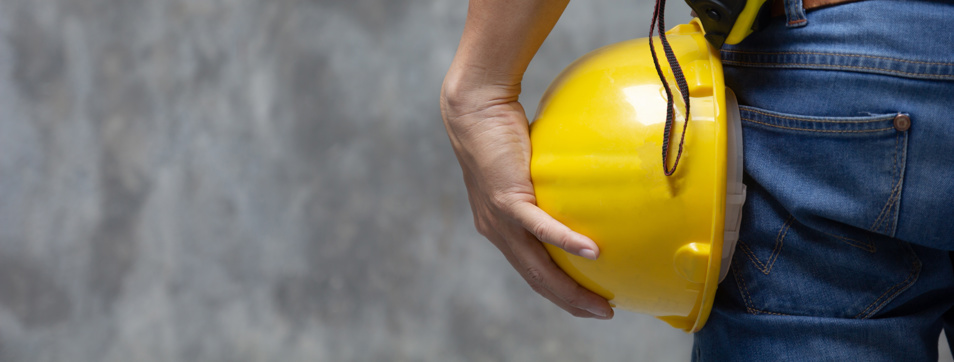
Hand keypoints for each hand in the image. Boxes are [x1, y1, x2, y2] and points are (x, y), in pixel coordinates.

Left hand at [440, 81, 613, 319]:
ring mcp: (500, 219)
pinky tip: (592, 253)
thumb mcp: (529, 166)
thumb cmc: (503, 130)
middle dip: (570, 302)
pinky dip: (566, 243)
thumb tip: (586, 180)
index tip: (587, 303)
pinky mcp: (506, 199)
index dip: (559, 292)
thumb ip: (551, 183)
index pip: (531, 272)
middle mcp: (497, 231)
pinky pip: (540, 228)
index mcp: (500, 229)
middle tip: (602, 314)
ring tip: (600, 303)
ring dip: (570, 289)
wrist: (474, 108)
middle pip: (537, 280)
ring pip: (537, 267)